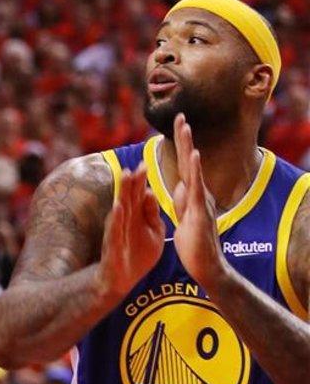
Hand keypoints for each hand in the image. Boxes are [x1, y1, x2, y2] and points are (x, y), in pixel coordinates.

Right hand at [96, 164, 164, 299]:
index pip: (137, 194)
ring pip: (120, 208)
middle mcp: (124, 220)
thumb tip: (151, 193)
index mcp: (135, 216)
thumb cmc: (137, 255)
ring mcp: (117, 231)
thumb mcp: (153, 233)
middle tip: (138, 164)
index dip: (141, 180)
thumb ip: (152, 214)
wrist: (121, 280)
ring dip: (122, 192)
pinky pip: (114, 230)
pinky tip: (118, 207)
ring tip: (125, 176)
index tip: (145, 163)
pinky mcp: (112, 245)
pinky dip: (116, 219)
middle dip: (132, 181)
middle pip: (128, 196)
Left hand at [171, 113, 228, 287]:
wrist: (206, 268)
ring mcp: (202, 201)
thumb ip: (183, 200)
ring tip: (185, 126)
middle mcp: (199, 193)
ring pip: (193, 169)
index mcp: (192, 194)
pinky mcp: (201, 211)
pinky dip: (196, 170)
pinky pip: (197, 188)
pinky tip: (195, 155)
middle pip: (189, 160)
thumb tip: (181, 185)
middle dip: (184, 138)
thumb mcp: (184, 217)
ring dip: (189, 146)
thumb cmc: (195, 244)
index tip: (177, 125)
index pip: (184, 165)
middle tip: (180, 115)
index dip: (181, 146)